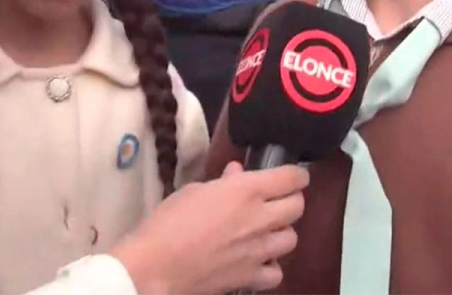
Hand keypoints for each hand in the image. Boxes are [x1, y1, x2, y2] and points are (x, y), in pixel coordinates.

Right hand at [110, 162, 308, 294]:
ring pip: (291, 239)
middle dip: (292, 200)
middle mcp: (260, 218)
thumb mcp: (194, 191)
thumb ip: (223, 182)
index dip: (296, 175)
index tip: (292, 177)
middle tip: (278, 202)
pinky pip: (276, 273)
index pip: (292, 177)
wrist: (153, 266)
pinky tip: (258, 262)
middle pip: (297, 207)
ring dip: (281, 233)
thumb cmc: (168, 222)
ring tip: (266, 232)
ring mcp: (258, 250)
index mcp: (247, 191)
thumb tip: (237, 173)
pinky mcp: (250, 277)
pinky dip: (271, 267)